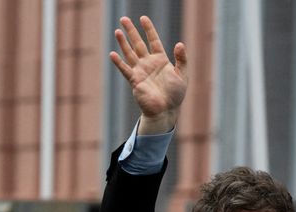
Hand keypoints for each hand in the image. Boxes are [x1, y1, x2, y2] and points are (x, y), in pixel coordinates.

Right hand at [110, 15, 187, 133]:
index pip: (153, 40)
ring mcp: (140, 71)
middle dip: (131, 31)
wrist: (166, 110)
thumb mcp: (182, 74)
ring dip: (123, 43)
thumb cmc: (175, 94)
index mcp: (160, 60)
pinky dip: (119, 62)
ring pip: (130, 53)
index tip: (143, 18)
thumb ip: (181, 59)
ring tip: (117, 31)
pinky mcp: (135, 81)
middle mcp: (148, 63)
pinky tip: (113, 54)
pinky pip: (125, 70)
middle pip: (138, 43)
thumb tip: (180, 43)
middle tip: (124, 19)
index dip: (148, 29)